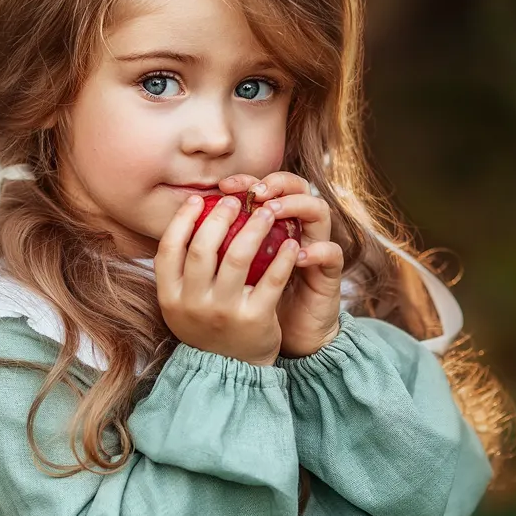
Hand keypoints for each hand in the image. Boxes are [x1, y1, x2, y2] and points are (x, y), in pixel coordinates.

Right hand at [155, 193, 301, 365]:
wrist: (232, 371)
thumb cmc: (208, 326)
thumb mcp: (182, 305)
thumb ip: (182, 271)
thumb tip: (190, 218)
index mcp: (170, 297)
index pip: (168, 250)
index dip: (181, 220)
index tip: (198, 200)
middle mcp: (193, 304)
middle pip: (202, 249)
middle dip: (219, 217)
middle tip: (235, 201)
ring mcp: (224, 312)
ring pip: (238, 257)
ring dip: (254, 228)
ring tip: (267, 212)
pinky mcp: (255, 319)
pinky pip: (271, 279)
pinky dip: (283, 257)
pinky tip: (291, 242)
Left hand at [219, 172, 343, 357]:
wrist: (292, 335)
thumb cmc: (254, 301)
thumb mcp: (237, 271)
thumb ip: (222, 245)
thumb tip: (185, 219)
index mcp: (275, 221)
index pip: (267, 185)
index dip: (248, 180)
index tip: (223, 186)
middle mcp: (299, 226)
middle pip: (296, 186)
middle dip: (273, 184)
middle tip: (252, 192)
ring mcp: (319, 245)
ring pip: (317, 210)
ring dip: (294, 207)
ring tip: (271, 212)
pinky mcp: (330, 272)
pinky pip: (330, 253)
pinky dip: (314, 251)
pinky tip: (295, 253)